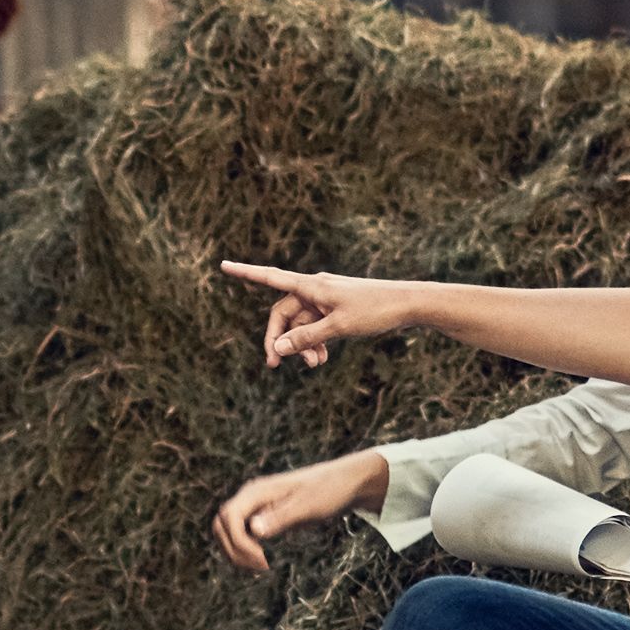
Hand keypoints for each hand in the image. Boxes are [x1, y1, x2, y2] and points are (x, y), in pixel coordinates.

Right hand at [212, 451, 389, 571]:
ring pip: (227, 531)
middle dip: (233, 551)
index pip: (228, 518)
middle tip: (260, 569)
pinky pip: (241, 534)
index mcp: (257, 491)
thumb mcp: (308, 506)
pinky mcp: (263, 515)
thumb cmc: (329, 491)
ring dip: (236, 553)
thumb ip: (280, 517)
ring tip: (259, 570)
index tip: (263, 562)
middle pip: (221, 525)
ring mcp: (255, 506)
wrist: (345, 483)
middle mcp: (251, 497)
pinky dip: (244, 550)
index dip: (238, 544)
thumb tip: (254, 530)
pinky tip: (261, 563)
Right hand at [221, 261, 429, 368]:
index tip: (223, 265)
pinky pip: (315, 327)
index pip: (270, 278)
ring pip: (301, 325)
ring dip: (302, 345)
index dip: (245, 273)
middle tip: (275, 364)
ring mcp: (325, 301)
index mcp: (311, 285)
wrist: (407, 304)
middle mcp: (314, 290)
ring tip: (314, 365)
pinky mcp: (336, 310)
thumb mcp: (338, 327)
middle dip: (280, 339)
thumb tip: (280, 347)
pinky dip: (315, 343)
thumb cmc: (374, 310)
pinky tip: (322, 359)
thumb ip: (307, 338)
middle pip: (283, 313)